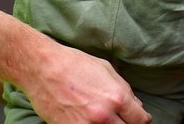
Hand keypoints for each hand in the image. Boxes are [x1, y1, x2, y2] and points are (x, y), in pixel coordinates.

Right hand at [23, 42, 150, 123]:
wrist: (42, 69)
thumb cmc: (74, 64)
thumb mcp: (106, 69)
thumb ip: (124, 89)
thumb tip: (136, 105)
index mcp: (116, 97)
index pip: (141, 120)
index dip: (141, 119)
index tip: (138, 118)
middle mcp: (104, 116)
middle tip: (123, 120)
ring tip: (106, 120)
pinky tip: (90, 122)